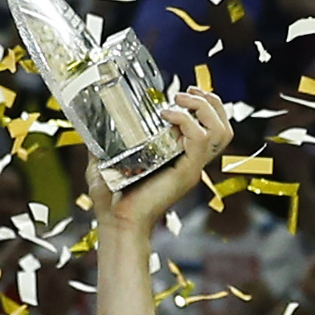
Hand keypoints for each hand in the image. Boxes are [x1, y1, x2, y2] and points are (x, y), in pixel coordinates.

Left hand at [94, 83, 233, 238]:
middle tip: (186, 93)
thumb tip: (91, 124)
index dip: (204, 104)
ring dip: (204, 107)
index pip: (211, 127)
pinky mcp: (187, 172)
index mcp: (180, 156)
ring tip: (180, 100)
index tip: (183, 93)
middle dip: (210, 101)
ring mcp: (191, 167)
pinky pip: (200, 140)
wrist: (115, 221)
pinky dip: (186, 121)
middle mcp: (191, 161)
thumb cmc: (111, 198)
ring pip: (221, 131)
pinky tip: (166, 115)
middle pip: (223, 125)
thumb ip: (104, 142)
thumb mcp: (106, 160)